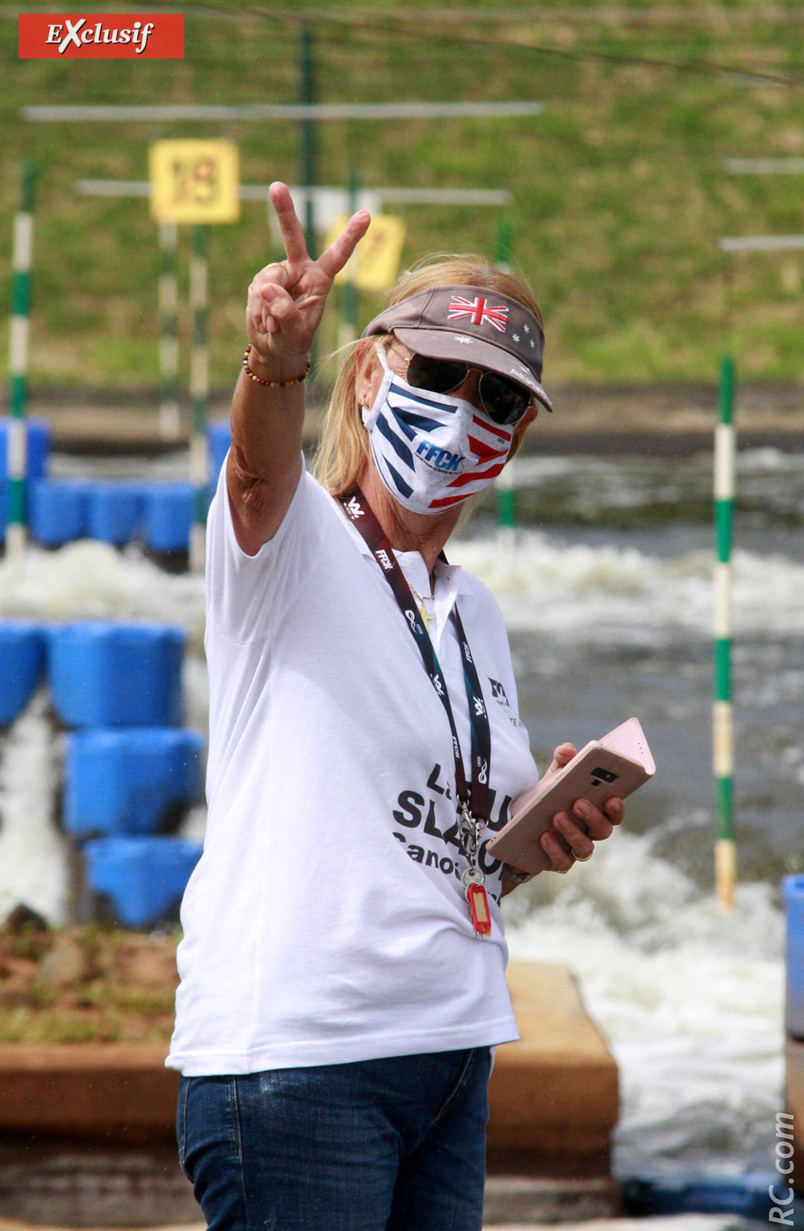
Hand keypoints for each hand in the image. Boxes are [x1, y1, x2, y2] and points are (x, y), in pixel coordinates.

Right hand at [246, 182, 370, 373]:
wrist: (274, 348)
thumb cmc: (294, 341)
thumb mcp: (296, 332)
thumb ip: (285, 312)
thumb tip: (267, 287)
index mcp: (320, 279)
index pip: (337, 255)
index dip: (350, 236)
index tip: (366, 215)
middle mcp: (300, 270)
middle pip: (293, 236)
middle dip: (284, 211)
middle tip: (277, 187)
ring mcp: (279, 273)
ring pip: (268, 278)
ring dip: (267, 307)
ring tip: (273, 326)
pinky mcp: (261, 280)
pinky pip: (256, 291)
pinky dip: (258, 311)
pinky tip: (265, 323)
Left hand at [539, 742, 624, 873]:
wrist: (520, 824)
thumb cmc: (547, 797)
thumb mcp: (554, 776)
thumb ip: (562, 760)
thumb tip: (567, 750)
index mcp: (596, 811)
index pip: (614, 813)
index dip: (617, 808)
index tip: (612, 797)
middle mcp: (590, 833)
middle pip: (603, 830)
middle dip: (593, 816)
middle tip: (578, 802)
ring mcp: (575, 849)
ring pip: (584, 847)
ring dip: (572, 832)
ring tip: (557, 816)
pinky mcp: (558, 862)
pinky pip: (562, 862)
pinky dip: (554, 850)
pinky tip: (544, 836)